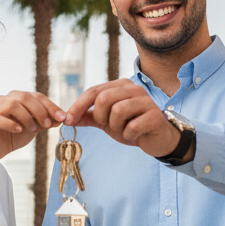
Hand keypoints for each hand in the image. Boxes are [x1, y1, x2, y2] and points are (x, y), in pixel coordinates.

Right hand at [0, 92, 64, 183]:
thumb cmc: (15, 135)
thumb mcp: (35, 127)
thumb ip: (46, 121)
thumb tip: (62, 118)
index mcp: (19, 98)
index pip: (37, 96)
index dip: (51, 106)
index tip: (62, 117)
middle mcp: (6, 99)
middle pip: (25, 97)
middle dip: (40, 110)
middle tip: (48, 125)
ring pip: (12, 105)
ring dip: (26, 117)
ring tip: (34, 130)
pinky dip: (11, 124)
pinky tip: (19, 130)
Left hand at [65, 79, 192, 160]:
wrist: (158, 139)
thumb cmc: (132, 126)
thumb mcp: (107, 121)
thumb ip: (88, 117)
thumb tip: (66, 118)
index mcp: (120, 86)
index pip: (93, 91)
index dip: (78, 106)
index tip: (68, 120)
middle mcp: (133, 88)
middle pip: (104, 98)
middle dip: (100, 116)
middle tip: (107, 125)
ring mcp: (146, 101)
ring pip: (118, 111)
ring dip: (116, 126)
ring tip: (123, 129)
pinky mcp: (155, 116)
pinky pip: (132, 126)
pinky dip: (128, 134)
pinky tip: (134, 135)